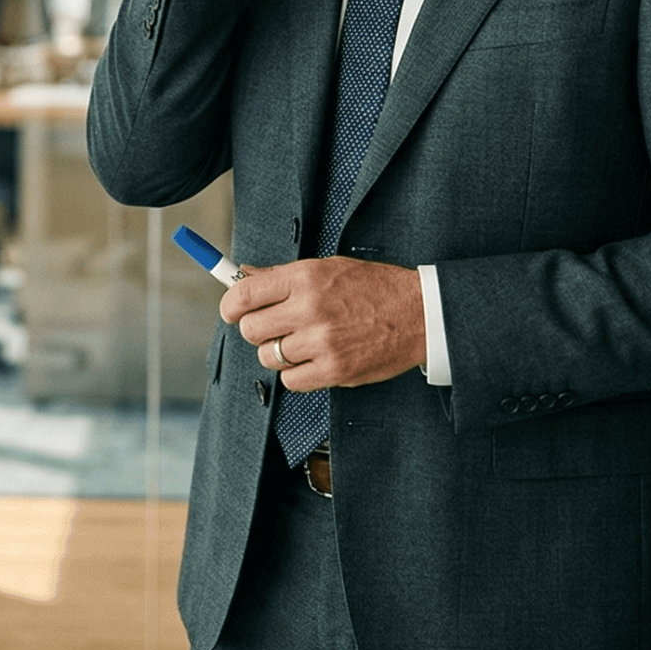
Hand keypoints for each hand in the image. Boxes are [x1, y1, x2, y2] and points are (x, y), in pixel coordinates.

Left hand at [222, 256, 423, 391]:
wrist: (420, 313)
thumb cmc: (374, 287)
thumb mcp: (328, 268)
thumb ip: (283, 275)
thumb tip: (242, 276)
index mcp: (305, 278)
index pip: (244, 294)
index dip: (230, 305)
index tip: (231, 311)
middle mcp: (310, 309)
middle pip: (251, 329)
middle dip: (257, 330)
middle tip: (274, 327)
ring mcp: (322, 342)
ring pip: (269, 357)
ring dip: (278, 353)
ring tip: (301, 343)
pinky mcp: (335, 371)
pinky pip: (291, 381)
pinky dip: (297, 374)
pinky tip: (313, 360)